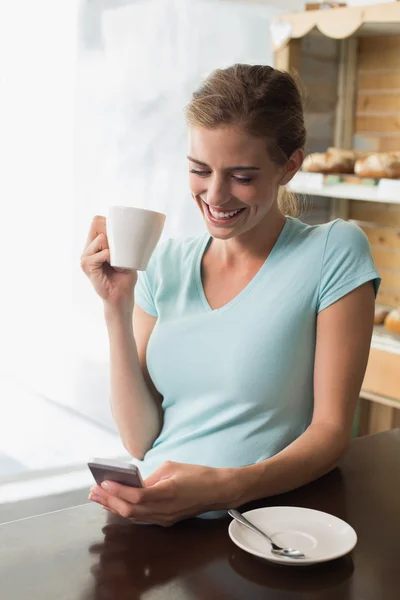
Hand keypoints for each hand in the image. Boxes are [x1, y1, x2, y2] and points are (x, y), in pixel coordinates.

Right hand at [81, 215, 137, 311]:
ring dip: (114, 250)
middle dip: (112, 235)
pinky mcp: (86, 265)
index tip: (120, 238)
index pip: (97, 221)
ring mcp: (85, 256)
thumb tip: (127, 226)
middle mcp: (88, 248)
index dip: (109, 223)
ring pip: (101, 238)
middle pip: (97, 224)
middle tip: (119, 254)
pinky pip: (103, 253)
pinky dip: (112, 259)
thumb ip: (122, 241)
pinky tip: (114, 268)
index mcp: (95, 244)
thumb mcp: (126, 254)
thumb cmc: (125, 277)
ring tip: (116, 264)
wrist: (121, 297)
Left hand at [88, 461, 234, 525]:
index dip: (118, 491)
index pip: (136, 496)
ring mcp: (165, 518)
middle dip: (109, 501)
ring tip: (98, 498)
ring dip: (114, 507)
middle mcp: (164, 510)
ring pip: (133, 517)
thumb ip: (150, 477)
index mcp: (167, 492)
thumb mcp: (172, 467)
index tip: (103, 483)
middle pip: (130, 510)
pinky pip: (141, 518)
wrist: (217, 491)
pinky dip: (126, 510)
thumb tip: (133, 483)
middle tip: (93, 492)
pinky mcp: (166, 521)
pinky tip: (116, 503)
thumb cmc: (197, 475)